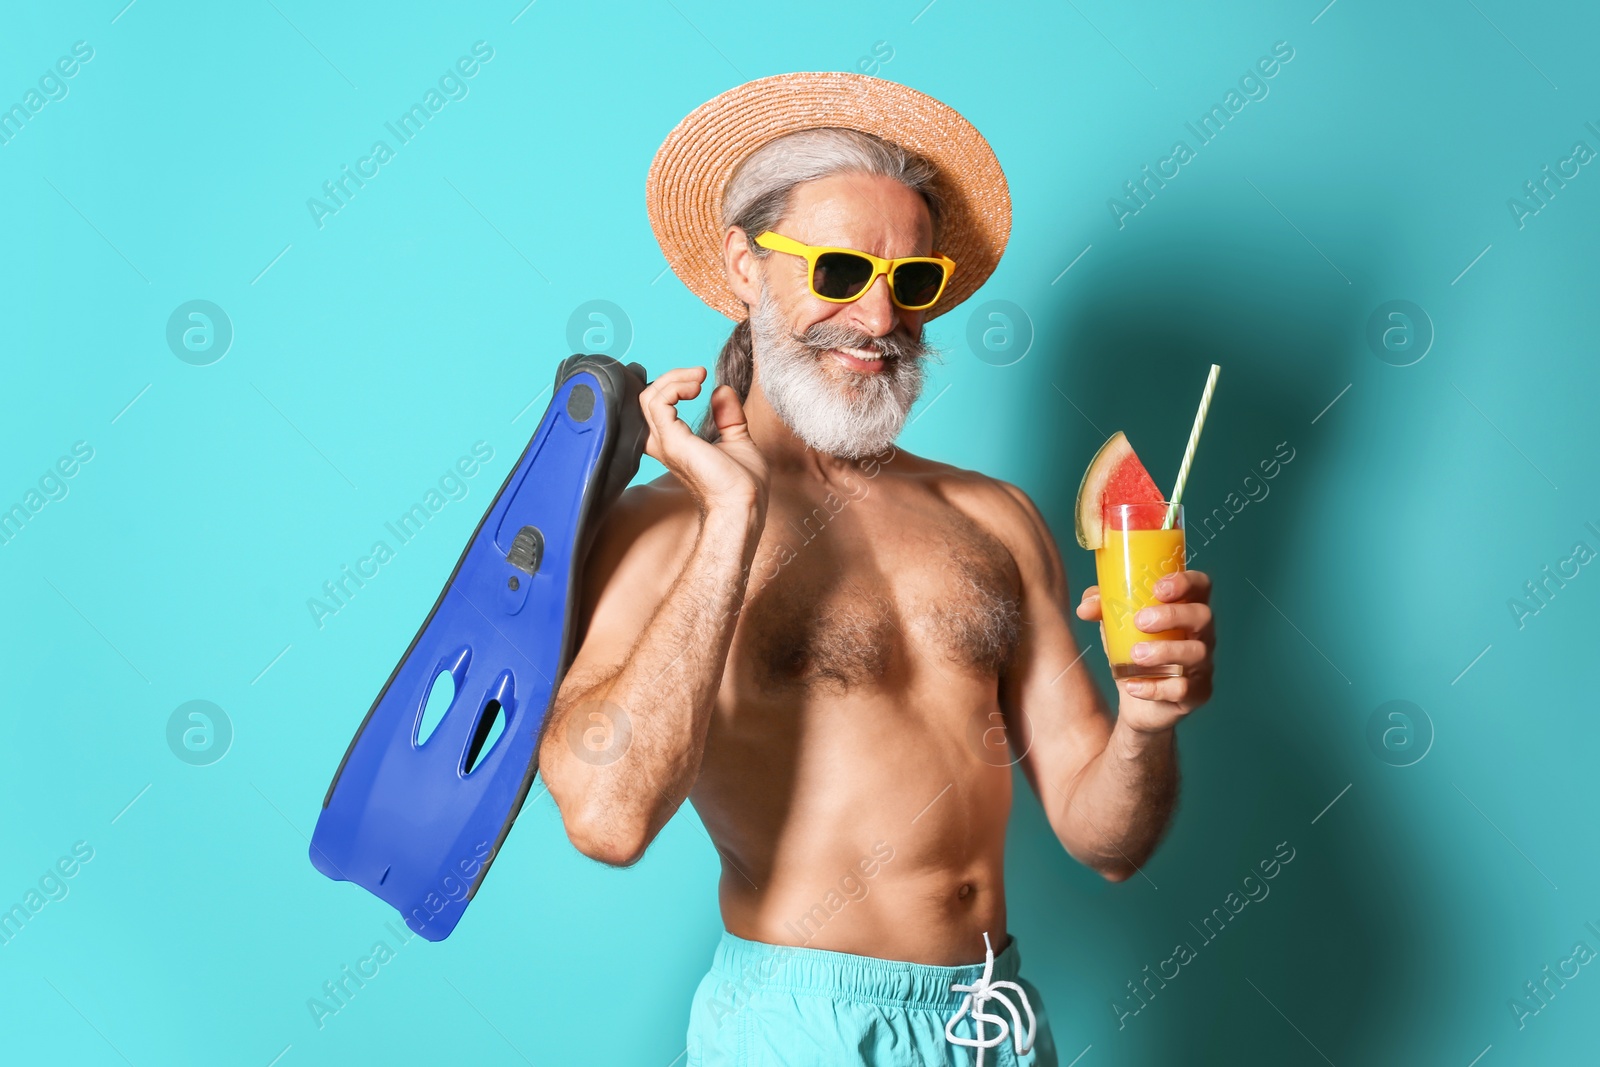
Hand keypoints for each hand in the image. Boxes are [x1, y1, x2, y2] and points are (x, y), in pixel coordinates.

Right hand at [640, 367, 768, 515]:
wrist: (743, 504)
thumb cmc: (742, 484)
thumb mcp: (737, 439)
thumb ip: (727, 416)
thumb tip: (722, 390)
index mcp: (675, 444)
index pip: (657, 407)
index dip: (673, 387)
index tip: (701, 380)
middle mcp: (663, 444)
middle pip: (648, 398)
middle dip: (671, 378)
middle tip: (699, 374)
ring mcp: (665, 443)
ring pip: (648, 397)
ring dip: (672, 379)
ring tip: (698, 378)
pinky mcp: (672, 441)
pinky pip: (657, 403)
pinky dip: (674, 387)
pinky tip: (696, 388)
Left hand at [1075, 570, 1214, 732]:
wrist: (1139, 701)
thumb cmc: (1135, 649)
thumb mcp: (1117, 625)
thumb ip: (1102, 608)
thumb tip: (1085, 607)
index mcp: (1186, 609)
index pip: (1200, 585)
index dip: (1185, 582)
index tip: (1158, 588)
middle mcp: (1201, 634)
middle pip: (1202, 616)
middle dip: (1171, 615)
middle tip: (1140, 622)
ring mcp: (1202, 664)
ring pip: (1197, 652)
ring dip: (1164, 651)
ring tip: (1135, 655)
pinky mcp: (1197, 692)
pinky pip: (1183, 689)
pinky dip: (1155, 687)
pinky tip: (1132, 686)